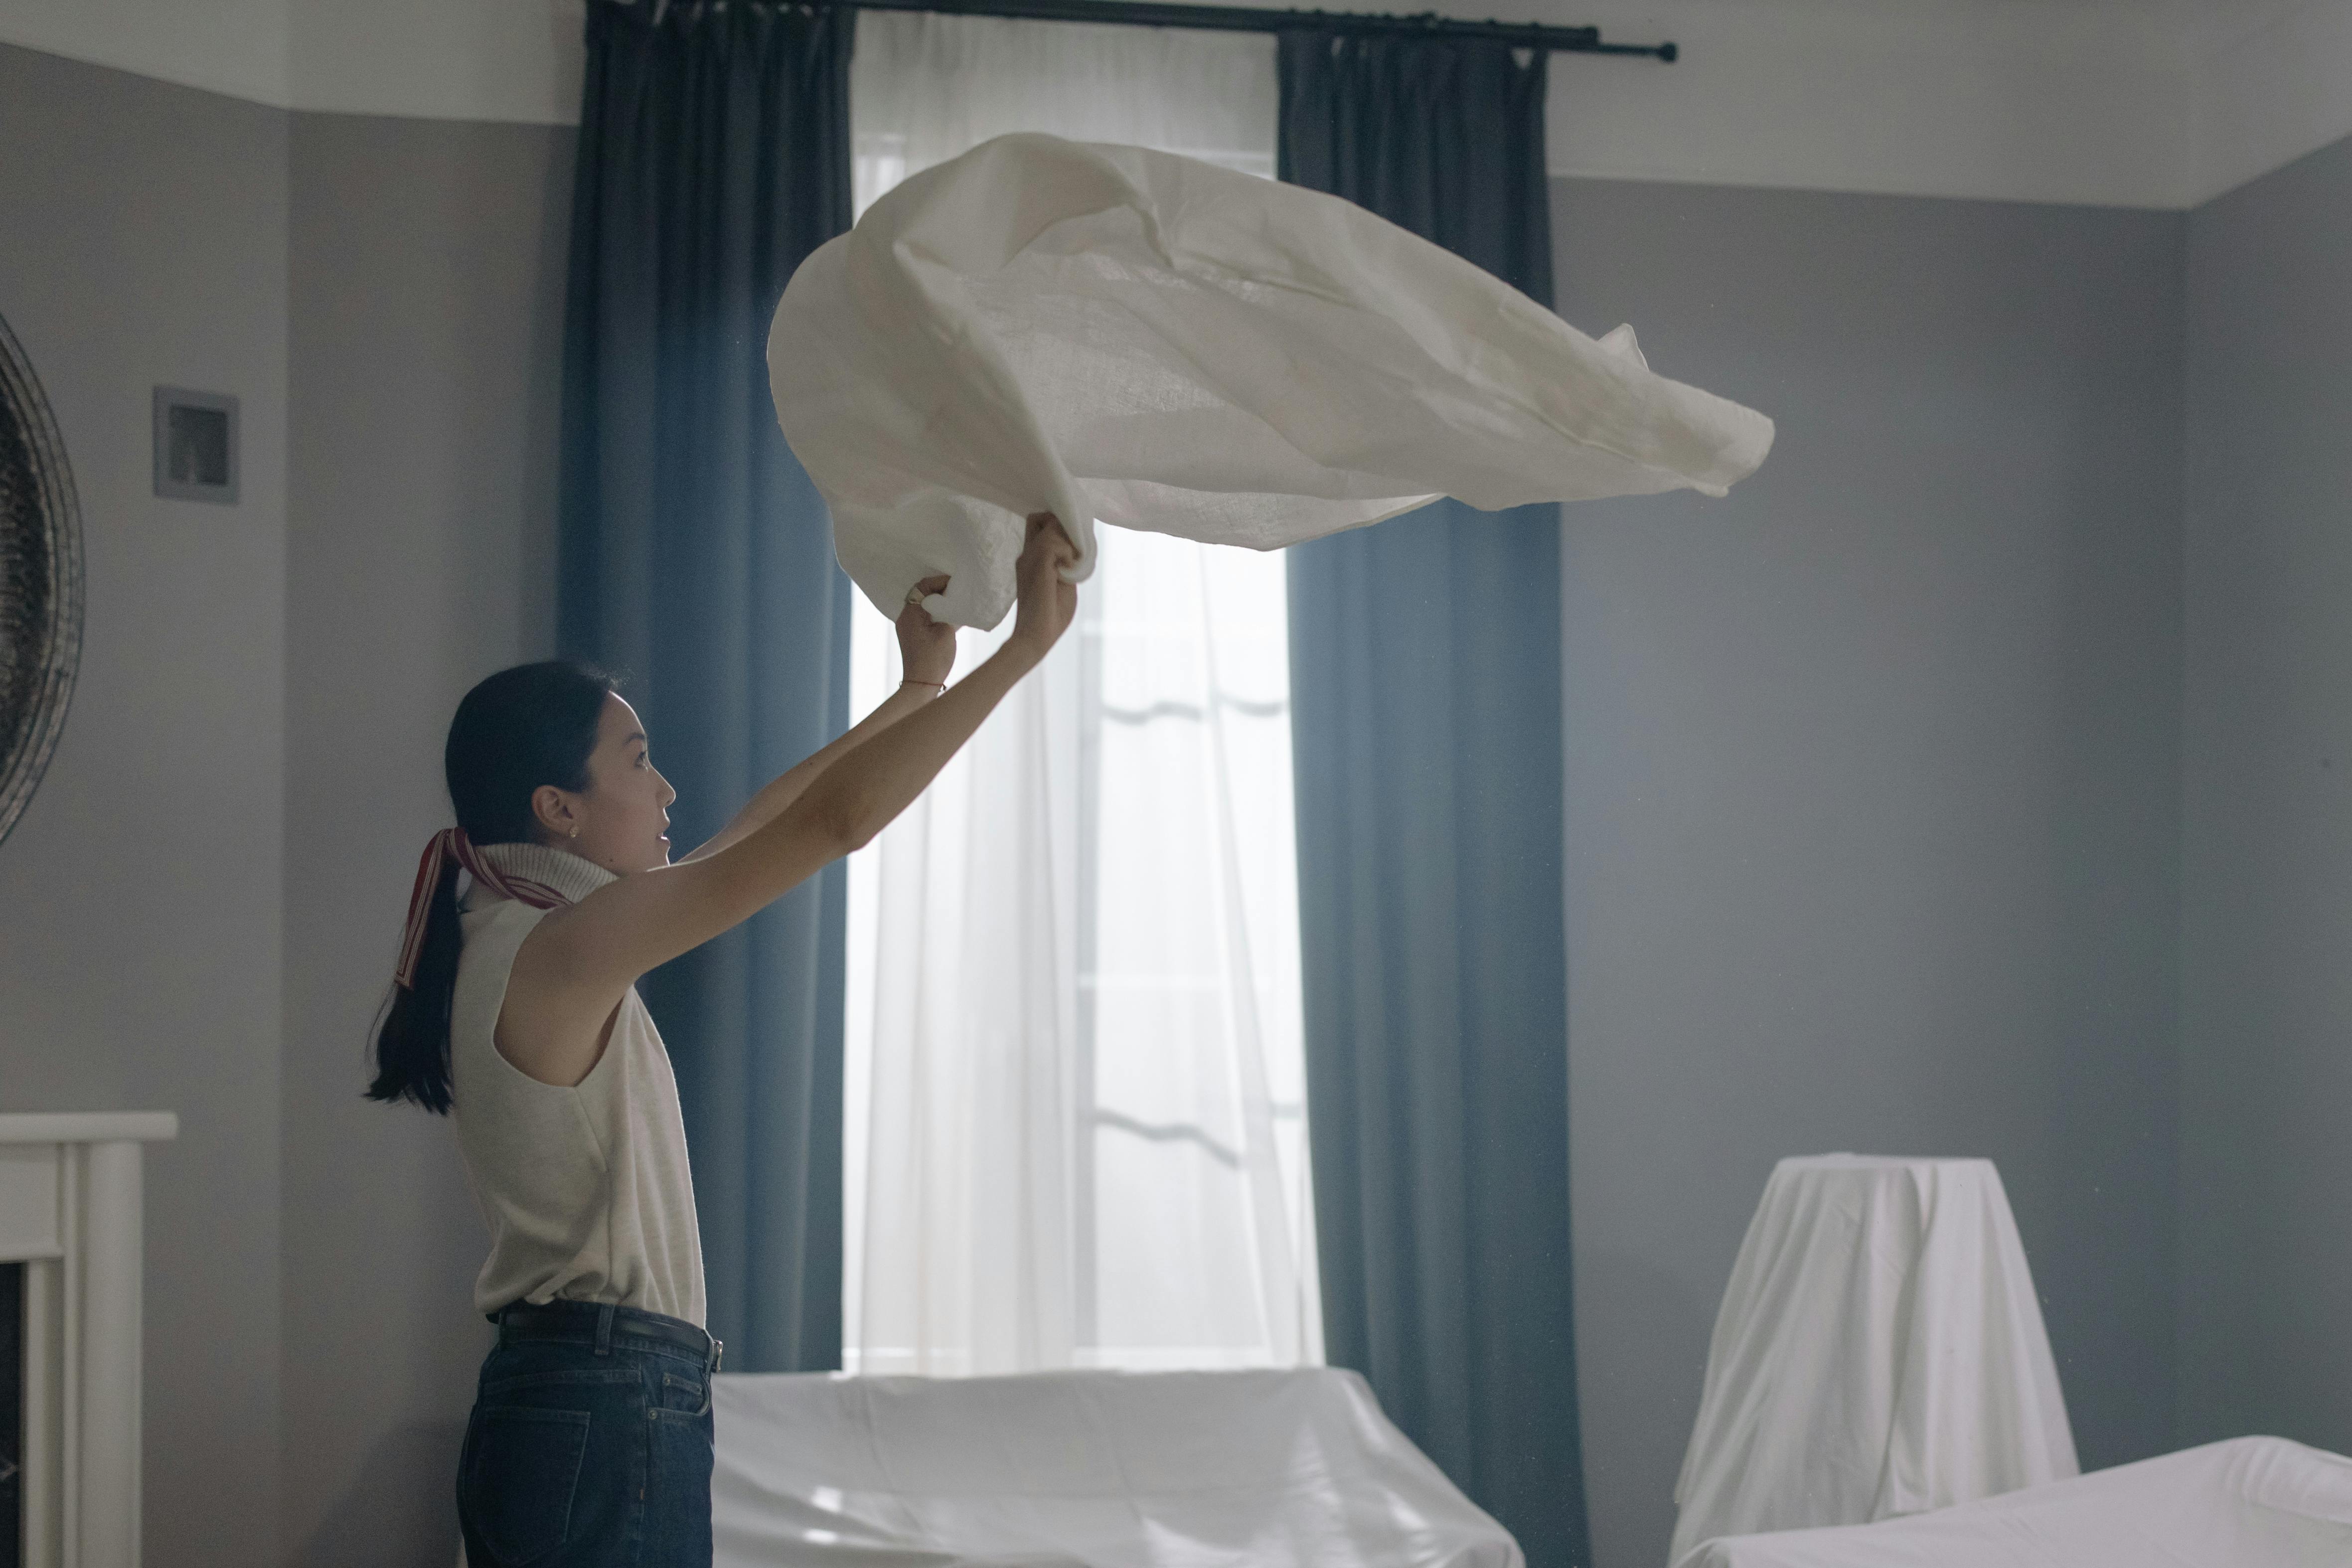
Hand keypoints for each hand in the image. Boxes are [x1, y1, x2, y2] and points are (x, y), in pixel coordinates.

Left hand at [896, 574, 955, 687]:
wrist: (921, 684)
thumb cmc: (934, 659)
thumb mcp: (946, 631)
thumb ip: (948, 612)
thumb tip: (951, 602)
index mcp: (911, 614)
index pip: (922, 586)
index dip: (939, 581)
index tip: (954, 583)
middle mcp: (904, 617)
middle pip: (919, 593)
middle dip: (938, 589)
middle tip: (955, 590)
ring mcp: (905, 626)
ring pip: (920, 603)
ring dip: (935, 600)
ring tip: (952, 601)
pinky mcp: (910, 634)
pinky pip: (920, 615)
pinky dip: (933, 610)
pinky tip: (946, 614)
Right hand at [1007, 513, 1077, 661]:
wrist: (1035, 638)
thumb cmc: (1051, 616)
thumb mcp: (1064, 582)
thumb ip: (1067, 563)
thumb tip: (1077, 546)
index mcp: (1032, 559)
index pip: (1039, 525)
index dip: (1057, 525)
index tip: (1073, 542)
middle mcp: (1027, 555)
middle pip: (1040, 518)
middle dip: (1061, 526)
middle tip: (1073, 551)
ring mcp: (1029, 558)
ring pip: (1051, 525)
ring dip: (1068, 540)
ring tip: (1072, 564)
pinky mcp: (1036, 565)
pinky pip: (1054, 542)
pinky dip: (1067, 552)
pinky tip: (1068, 571)